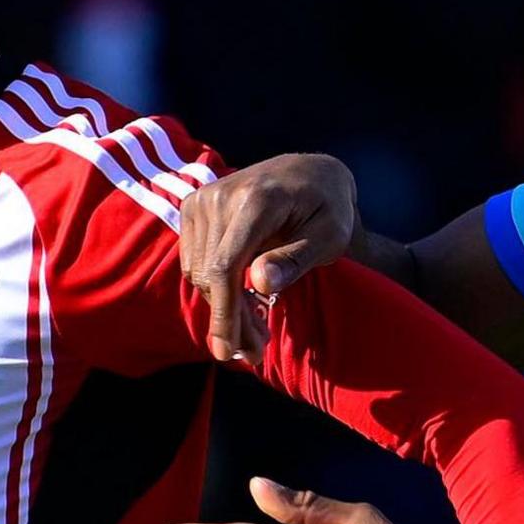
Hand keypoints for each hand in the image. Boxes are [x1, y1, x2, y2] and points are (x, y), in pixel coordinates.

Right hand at [179, 154, 360, 361]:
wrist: (310, 172)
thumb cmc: (329, 207)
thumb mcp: (330, 235)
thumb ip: (296, 258)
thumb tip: (260, 283)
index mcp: (256, 200)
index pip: (226, 266)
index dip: (224, 314)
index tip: (228, 352)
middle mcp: (220, 196)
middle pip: (211, 276)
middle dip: (230, 321)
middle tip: (257, 351)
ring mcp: (202, 199)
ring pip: (200, 274)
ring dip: (223, 308)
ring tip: (255, 330)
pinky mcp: (193, 208)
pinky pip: (195, 262)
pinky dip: (215, 289)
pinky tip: (242, 301)